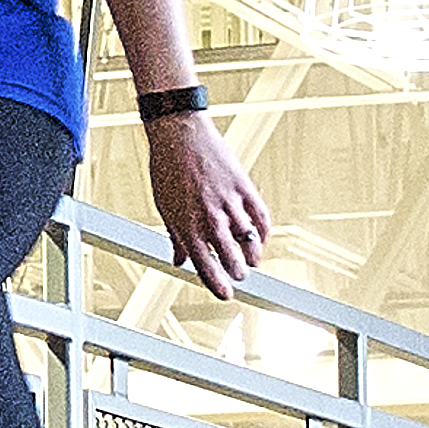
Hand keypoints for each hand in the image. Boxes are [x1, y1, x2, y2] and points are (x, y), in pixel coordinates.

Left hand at [138, 103, 268, 299]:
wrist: (179, 133)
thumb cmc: (167, 168)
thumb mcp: (164, 206)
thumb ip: (175, 237)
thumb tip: (178, 261)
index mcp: (186, 224)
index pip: (205, 264)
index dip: (217, 284)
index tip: (226, 295)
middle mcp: (209, 216)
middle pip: (231, 256)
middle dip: (238, 271)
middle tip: (240, 275)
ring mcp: (229, 201)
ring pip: (249, 239)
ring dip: (253, 255)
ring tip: (252, 260)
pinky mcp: (243, 186)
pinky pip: (261, 216)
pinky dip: (264, 231)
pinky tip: (260, 238)